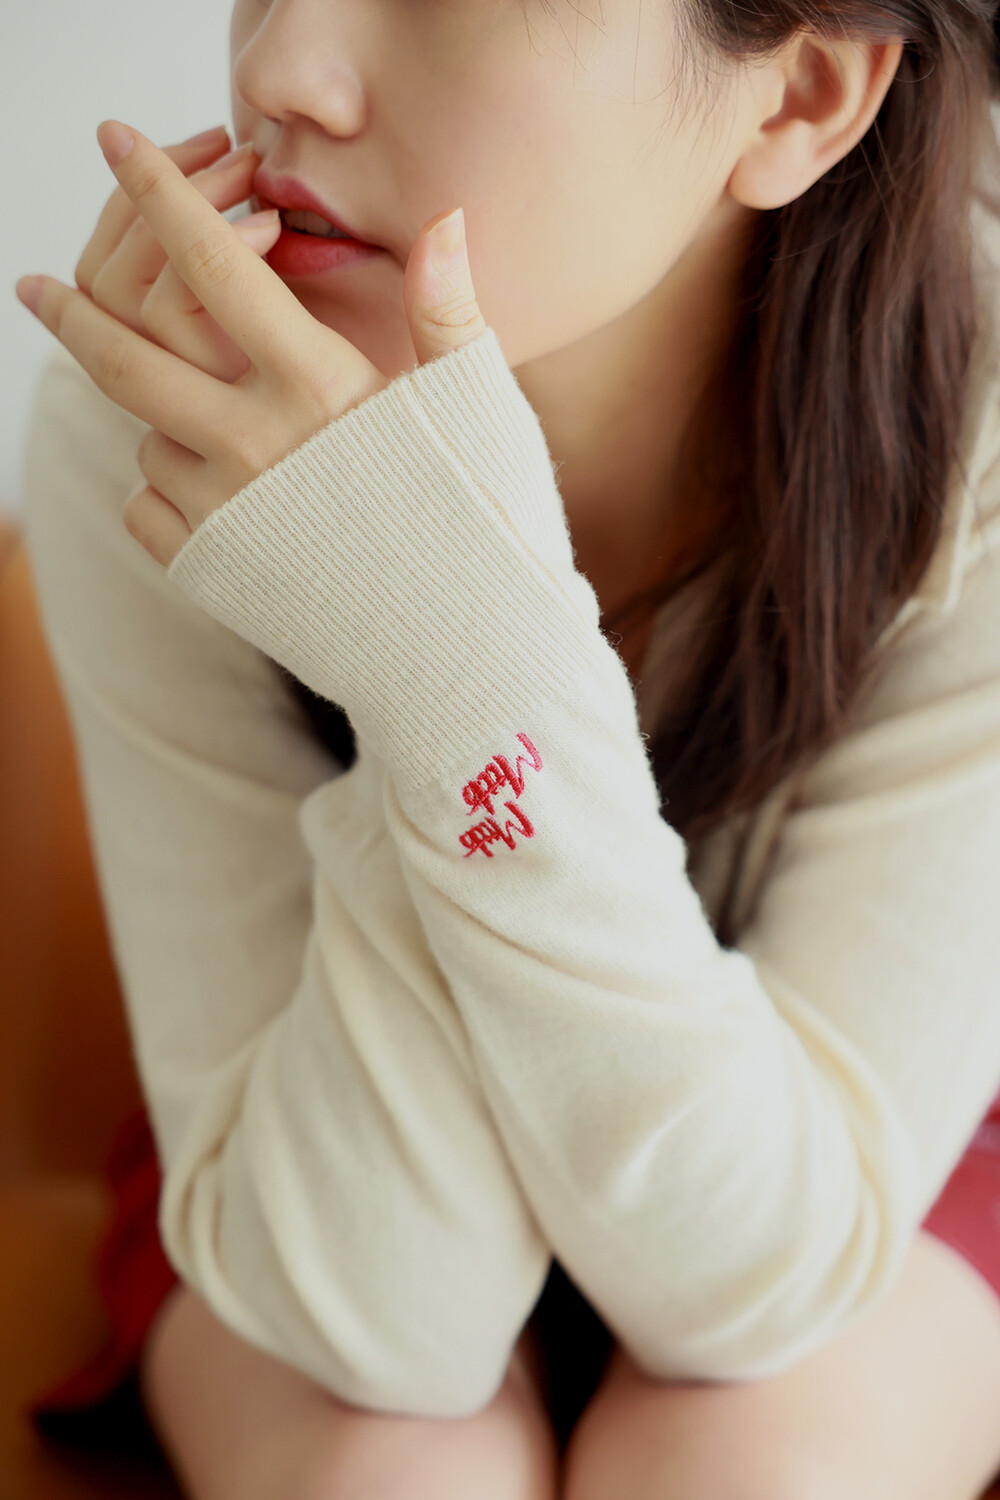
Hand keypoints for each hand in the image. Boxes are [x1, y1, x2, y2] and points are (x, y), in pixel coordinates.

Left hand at [15, 119, 488, 568]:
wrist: (468, 656)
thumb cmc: (487, 527)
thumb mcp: (481, 410)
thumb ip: (447, 312)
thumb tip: (445, 218)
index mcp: (321, 388)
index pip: (217, 264)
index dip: (160, 193)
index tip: (117, 142)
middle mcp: (257, 444)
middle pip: (127, 351)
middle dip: (70, 309)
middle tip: (36, 284)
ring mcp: (226, 511)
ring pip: (147, 433)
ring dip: (163, 414)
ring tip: (221, 424)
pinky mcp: (211, 570)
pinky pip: (147, 506)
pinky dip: (164, 488)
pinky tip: (215, 491)